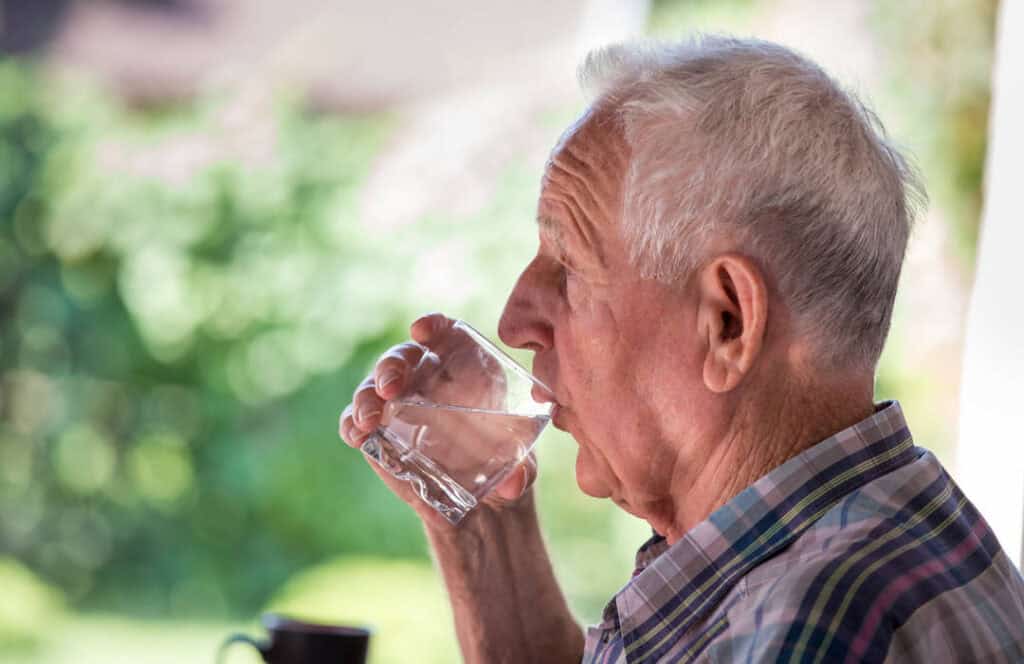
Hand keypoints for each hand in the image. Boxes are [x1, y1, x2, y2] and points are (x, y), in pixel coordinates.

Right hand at [338, 313, 537, 529]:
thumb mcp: (522, 470)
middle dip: (392, 366)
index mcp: (467, 369)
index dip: (433, 326)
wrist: (482, 504)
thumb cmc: (506, 468)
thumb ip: (521, 473)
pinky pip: (357, 421)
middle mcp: (428, 379)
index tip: (422, 330)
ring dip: (366, 397)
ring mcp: (399, 405)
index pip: (446, 333)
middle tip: (389, 388)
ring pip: (373, 386)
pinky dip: (351, 424)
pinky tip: (356, 434)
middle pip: (403, 357)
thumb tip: (514, 484)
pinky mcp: (379, 434)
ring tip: (368, 419)